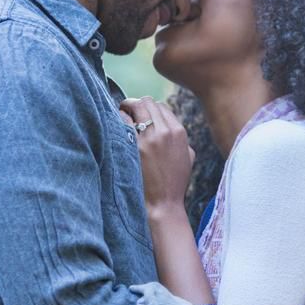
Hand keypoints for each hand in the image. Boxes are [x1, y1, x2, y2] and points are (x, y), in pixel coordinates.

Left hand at [119, 97, 195, 211]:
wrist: (163, 203)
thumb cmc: (175, 181)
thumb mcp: (188, 156)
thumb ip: (181, 138)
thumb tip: (168, 124)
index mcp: (179, 132)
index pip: (161, 106)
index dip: (149, 109)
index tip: (141, 115)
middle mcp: (165, 131)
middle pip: (147, 102)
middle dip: (136, 104)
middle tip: (127, 111)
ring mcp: (149, 139)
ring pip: (136, 106)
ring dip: (126, 108)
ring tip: (121, 115)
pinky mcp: (134, 147)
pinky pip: (123, 121)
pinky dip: (118, 120)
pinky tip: (115, 127)